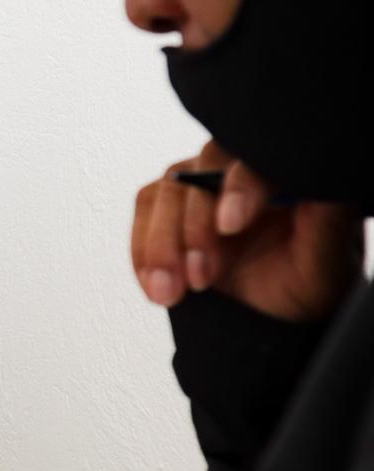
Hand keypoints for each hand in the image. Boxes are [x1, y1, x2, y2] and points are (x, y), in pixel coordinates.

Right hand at [131, 141, 365, 321]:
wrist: (273, 310)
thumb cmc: (308, 282)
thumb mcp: (326, 262)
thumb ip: (326, 224)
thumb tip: (320, 186)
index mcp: (284, 171)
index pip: (257, 160)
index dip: (240, 187)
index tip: (230, 226)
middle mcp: (238, 166)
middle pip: (202, 172)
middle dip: (194, 228)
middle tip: (200, 278)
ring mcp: (200, 180)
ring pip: (166, 193)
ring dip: (162, 246)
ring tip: (170, 293)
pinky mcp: (168, 202)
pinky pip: (144, 214)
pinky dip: (143, 252)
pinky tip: (156, 287)